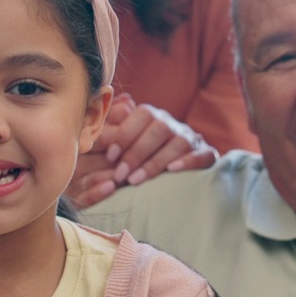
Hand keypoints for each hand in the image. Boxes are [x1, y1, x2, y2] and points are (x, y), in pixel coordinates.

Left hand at [68, 93, 216, 207]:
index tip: (110, 155)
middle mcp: (174, 124)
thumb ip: (110, 136)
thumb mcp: (126, 144)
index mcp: (154, 116)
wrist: (182, 162)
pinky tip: (173, 171)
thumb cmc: (143, 155)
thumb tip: (88, 134)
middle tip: (120, 175)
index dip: (126, 134)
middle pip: (159, 128)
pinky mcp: (207, 155)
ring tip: (137, 180)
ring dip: (156, 161)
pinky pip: (204, 154)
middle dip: (137, 152)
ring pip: (179, 142)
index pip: (142, 115)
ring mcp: (192, 139)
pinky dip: (189, 161)